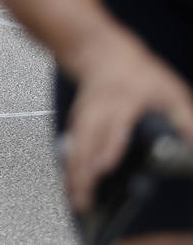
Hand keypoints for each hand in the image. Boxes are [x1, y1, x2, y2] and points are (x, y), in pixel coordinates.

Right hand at [64, 32, 192, 211]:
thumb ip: (184, 118)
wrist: (103, 53)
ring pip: (75, 144)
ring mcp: (85, 113)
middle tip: (83, 195)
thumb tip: (192, 147)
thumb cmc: (138, 72)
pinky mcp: (77, 119)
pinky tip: (71, 181)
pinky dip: (70, 164)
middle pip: (87, 140)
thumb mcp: (170, 90)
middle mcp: (100, 108)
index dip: (108, 147)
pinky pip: (71, 144)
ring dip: (73, 171)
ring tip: (75, 196)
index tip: (104, 168)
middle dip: (83, 169)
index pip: (114, 126)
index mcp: (124, 99)